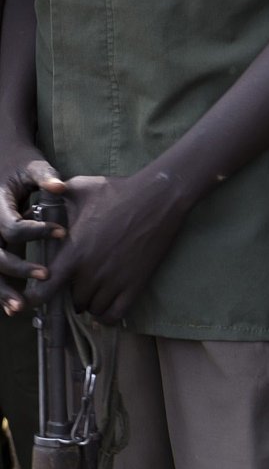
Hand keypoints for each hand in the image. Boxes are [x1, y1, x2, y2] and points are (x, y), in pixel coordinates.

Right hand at [0, 151, 63, 309]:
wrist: (1, 160)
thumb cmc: (19, 164)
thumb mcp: (31, 166)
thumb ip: (44, 176)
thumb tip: (59, 186)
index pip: (11, 227)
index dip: (36, 232)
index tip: (63, 233)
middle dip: (18, 267)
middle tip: (45, 276)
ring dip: (3, 289)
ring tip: (20, 308)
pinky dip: (1, 288)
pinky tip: (11, 308)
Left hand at [35, 170, 193, 323]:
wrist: (156, 201)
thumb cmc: (117, 192)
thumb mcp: (79, 188)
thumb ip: (56, 195)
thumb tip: (46, 191)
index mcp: (74, 251)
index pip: (48, 285)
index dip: (37, 296)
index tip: (34, 298)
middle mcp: (92, 271)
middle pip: (73, 299)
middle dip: (71, 296)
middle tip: (74, 288)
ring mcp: (115, 280)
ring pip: (94, 308)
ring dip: (90, 306)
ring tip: (90, 297)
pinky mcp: (135, 285)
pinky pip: (116, 314)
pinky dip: (108, 317)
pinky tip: (105, 311)